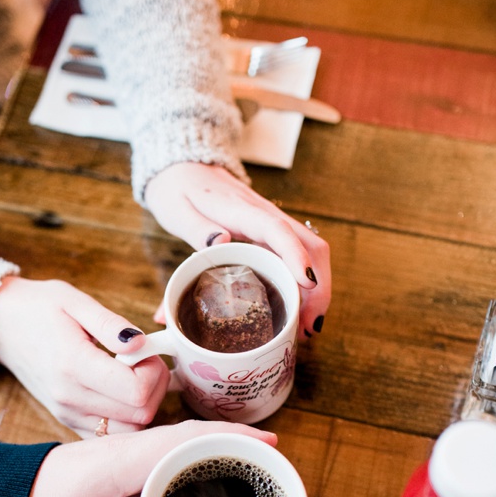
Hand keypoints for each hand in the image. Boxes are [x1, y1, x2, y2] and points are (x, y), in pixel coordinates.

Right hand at [0, 276, 168, 435]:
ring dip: (144, 405)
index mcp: (74, 365)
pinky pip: (110, 435)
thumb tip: (141, 344)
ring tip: (134, 375)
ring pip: (130, 431)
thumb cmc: (38, 308)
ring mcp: (67, 413)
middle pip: (140, 415)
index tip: (146, 352)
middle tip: (145, 361)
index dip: (154, 372)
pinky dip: (127, 418)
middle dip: (156, 387)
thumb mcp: (75, 301)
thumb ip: (111, 324)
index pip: (136, 392)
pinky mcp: (67, 420)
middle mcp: (70, 397)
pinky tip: (123, 392)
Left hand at [17, 420, 277, 496]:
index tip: (269, 442)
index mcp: (122, 463)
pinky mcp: (118, 463)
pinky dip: (195, 453)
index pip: (187, 440)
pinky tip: (210, 470)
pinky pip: (166, 451)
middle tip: (275, 453)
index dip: (231, 438)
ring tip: (253, 458)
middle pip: (193, 434)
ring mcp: (122, 453)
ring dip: (218, 443)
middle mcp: (127, 450)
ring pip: (181, 439)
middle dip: (237, 438)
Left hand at [145, 162, 330, 336]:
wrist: (185, 168)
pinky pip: (301, 258)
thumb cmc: (179, 191)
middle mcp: (267, 215)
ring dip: (318, 290)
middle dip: (319, 286)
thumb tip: (220, 242)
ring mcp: (275, 225)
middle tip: (309, 326)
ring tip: (307, 328)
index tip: (307, 282)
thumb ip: (196, 228)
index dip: (296, 255)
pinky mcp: (274, 235)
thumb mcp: (177, 209)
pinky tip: (298, 311)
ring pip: (313, 253)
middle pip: (311, 245)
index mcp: (242, 210)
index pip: (278, 230)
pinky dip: (307, 286)